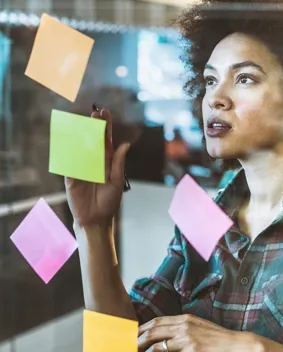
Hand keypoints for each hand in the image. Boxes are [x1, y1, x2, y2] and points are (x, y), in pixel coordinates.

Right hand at [65, 109, 130, 227]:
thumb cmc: (109, 202)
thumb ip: (118, 164)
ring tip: (84, 121)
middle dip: (94, 126)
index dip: (105, 127)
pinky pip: (69, 162)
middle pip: (93, 140)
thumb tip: (125, 145)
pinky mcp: (71, 177)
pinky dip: (68, 151)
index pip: (106, 141)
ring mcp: (81, 168)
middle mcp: (94, 162)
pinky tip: (70, 139)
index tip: (105, 112)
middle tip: (95, 112)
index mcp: (107, 162)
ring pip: (80, 147)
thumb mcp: (117, 182)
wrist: (96, 220)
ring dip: (81, 134)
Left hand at [138, 314, 262, 351]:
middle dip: (136, 343)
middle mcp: (184, 326)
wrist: (238, 346)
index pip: (157, 321)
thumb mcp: (201, 327)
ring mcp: (188, 340)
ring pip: (157, 347)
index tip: (131, 337)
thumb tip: (169, 335)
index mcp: (186, 319)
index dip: (141, 329)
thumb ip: (185, 328)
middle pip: (152, 332)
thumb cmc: (221, 339)